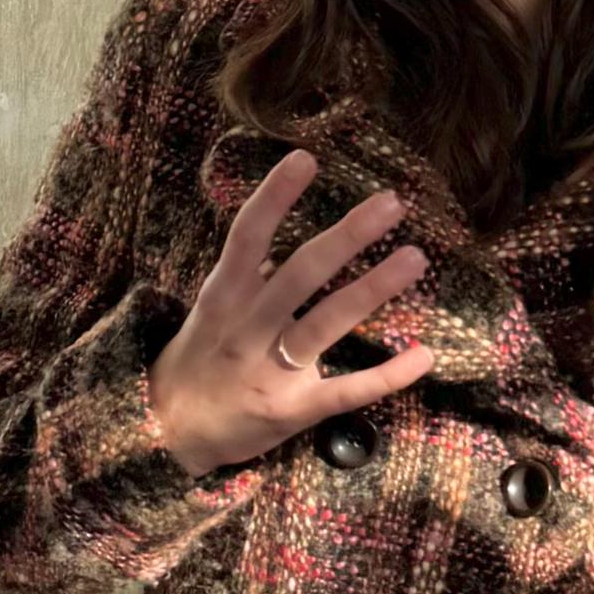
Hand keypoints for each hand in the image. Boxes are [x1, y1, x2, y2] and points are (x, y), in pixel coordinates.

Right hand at [148, 149, 433, 474]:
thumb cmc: (198, 362)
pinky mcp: (293, 409)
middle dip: (347, 236)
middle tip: (392, 203)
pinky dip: (388, 376)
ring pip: (327, 321)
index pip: (246, 236)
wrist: (168, 434)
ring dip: (373, 288)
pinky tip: (424, 356)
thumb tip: (279, 234)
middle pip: (300, 272)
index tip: (305, 158)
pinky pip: (347, 391)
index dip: (274, 196)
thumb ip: (246, 276)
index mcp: (223, 296)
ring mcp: (270, 369)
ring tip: (415, 258)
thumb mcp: (211, 311)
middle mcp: (246, 327)